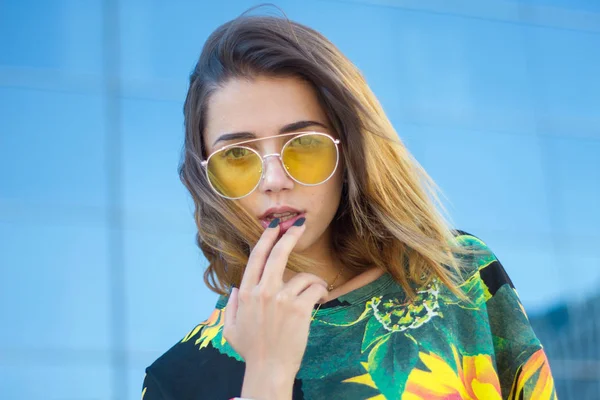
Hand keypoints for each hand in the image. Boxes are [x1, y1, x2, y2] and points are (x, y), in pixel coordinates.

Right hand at [223, 218, 328, 398]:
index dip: (267, 238)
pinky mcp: (299, 309)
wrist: (268, 370)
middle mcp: (262, 291)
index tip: (274, 226)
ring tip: (317, 290)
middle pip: (277, 254)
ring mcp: (281, 299)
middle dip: (289, 235)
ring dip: (313, 280)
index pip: (256, 257)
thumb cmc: (251, 351)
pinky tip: (322, 298)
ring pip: (302, 275)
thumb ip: (230, 306)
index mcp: (246, 293)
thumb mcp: (230, 328)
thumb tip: (236, 289)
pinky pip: (315, 288)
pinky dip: (321, 291)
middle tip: (298, 224)